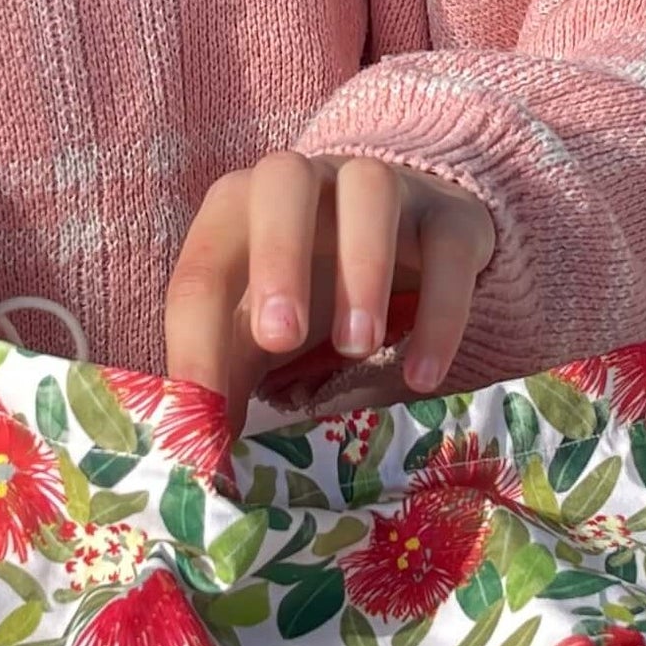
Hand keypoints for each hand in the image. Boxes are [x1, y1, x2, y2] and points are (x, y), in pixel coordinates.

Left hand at [165, 154, 494, 422]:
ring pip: (371, 189)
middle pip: (284, 180)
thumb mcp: (259, 338)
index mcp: (240, 211)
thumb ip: (227, 383)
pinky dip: (439, 311)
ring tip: (360, 347)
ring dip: (363, 268)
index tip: (202, 411)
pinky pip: (449, 246)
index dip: (195, 338)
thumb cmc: (312, 296)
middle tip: (282, 338)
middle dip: (279, 257)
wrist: (410, 249)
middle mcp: (307, 183)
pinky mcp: (450, 217)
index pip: (204, 264)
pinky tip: (422, 376)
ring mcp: (383, 186)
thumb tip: (198, 464)